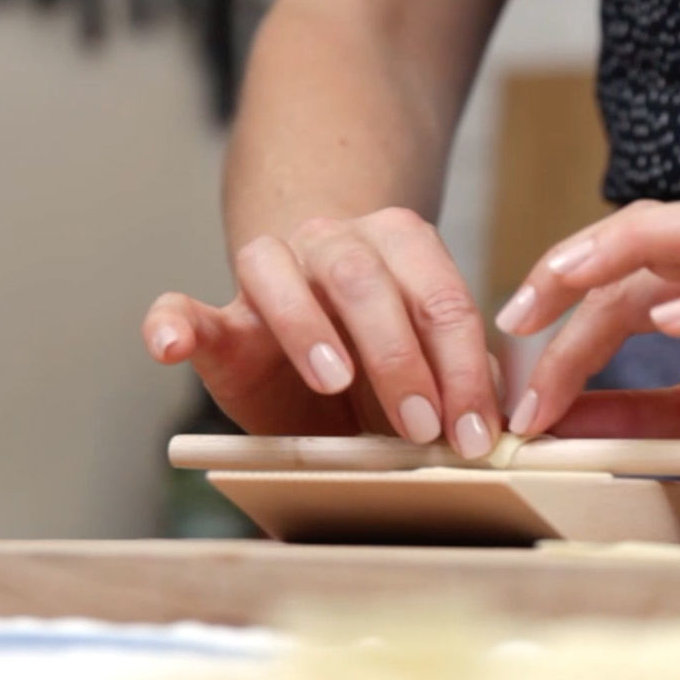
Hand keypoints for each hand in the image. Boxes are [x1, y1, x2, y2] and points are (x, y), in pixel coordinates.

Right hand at [142, 208, 502, 457]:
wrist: (318, 352)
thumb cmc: (387, 366)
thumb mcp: (433, 373)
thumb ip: (463, 388)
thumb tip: (509, 435)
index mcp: (403, 247)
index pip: (441, 300)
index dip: (463, 369)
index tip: (474, 433)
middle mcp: (335, 244)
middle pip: (365, 280)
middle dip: (399, 357)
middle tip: (420, 428)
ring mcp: (271, 272)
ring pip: (278, 272)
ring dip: (307, 328)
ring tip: (333, 380)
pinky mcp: (217, 319)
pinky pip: (181, 307)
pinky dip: (172, 323)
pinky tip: (170, 346)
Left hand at [496, 198, 679, 529]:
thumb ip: (633, 413)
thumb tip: (552, 424)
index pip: (628, 270)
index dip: (565, 301)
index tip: (516, 352)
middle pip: (652, 229)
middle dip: (574, 261)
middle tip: (517, 313)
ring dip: (627, 249)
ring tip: (567, 282)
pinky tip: (669, 322)